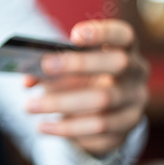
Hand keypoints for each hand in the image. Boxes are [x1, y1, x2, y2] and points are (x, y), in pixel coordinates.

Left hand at [25, 19, 148, 155]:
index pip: (123, 35)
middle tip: (44, 65)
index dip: (103, 33)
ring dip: (61, 103)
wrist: (100, 113)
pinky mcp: (125, 131)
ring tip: (29, 106)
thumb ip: (49, 67)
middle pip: (117, 64)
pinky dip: (66, 128)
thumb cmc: (79, 78)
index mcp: (124, 49)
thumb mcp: (67, 67)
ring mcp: (134, 104)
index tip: (75, 34)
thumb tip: (28, 79)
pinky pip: (98, 131)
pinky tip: (43, 126)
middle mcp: (135, 74)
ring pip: (103, 102)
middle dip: (79, 63)